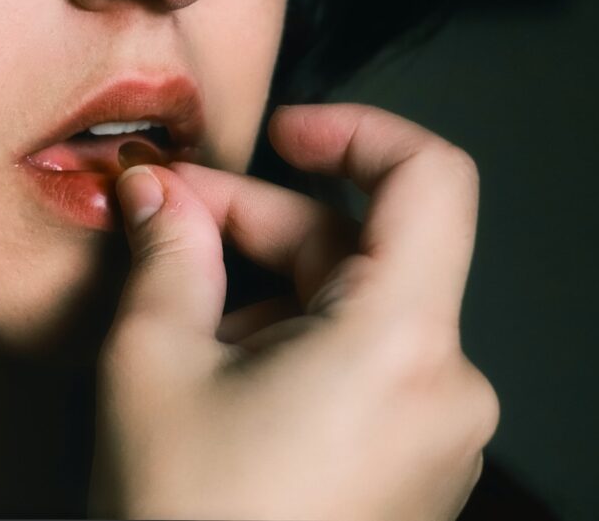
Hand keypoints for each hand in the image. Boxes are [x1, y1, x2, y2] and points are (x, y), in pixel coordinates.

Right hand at [88, 104, 498, 519]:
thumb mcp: (153, 365)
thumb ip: (166, 253)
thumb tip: (156, 190)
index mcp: (401, 345)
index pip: (430, 179)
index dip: (357, 130)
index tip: (286, 133)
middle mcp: (445, 389)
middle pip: (367, 251)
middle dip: (265, 224)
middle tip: (169, 218)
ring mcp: (437, 437)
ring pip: (359, 313)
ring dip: (272, 290)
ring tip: (181, 311)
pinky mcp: (414, 468)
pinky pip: (366, 369)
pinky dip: (299, 345)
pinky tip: (223, 369)